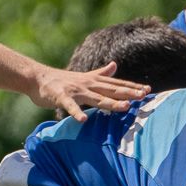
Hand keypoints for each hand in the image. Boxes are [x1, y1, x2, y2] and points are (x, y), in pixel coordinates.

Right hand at [30, 61, 147, 120]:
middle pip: (111, 89)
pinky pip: (69, 105)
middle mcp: (88, 84)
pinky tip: (82, 119)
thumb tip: (114, 65)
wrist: (37, 78)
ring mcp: (75, 90)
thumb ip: (101, 73)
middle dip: (129, 92)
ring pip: (96, 98)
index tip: (148, 90)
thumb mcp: (84, 76)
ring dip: (111, 102)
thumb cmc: (62, 80)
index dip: (132, 87)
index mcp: (94, 81)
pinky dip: (76, 112)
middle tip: (144, 95)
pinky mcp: (60, 96)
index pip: (116, 84)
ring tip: (126, 107)